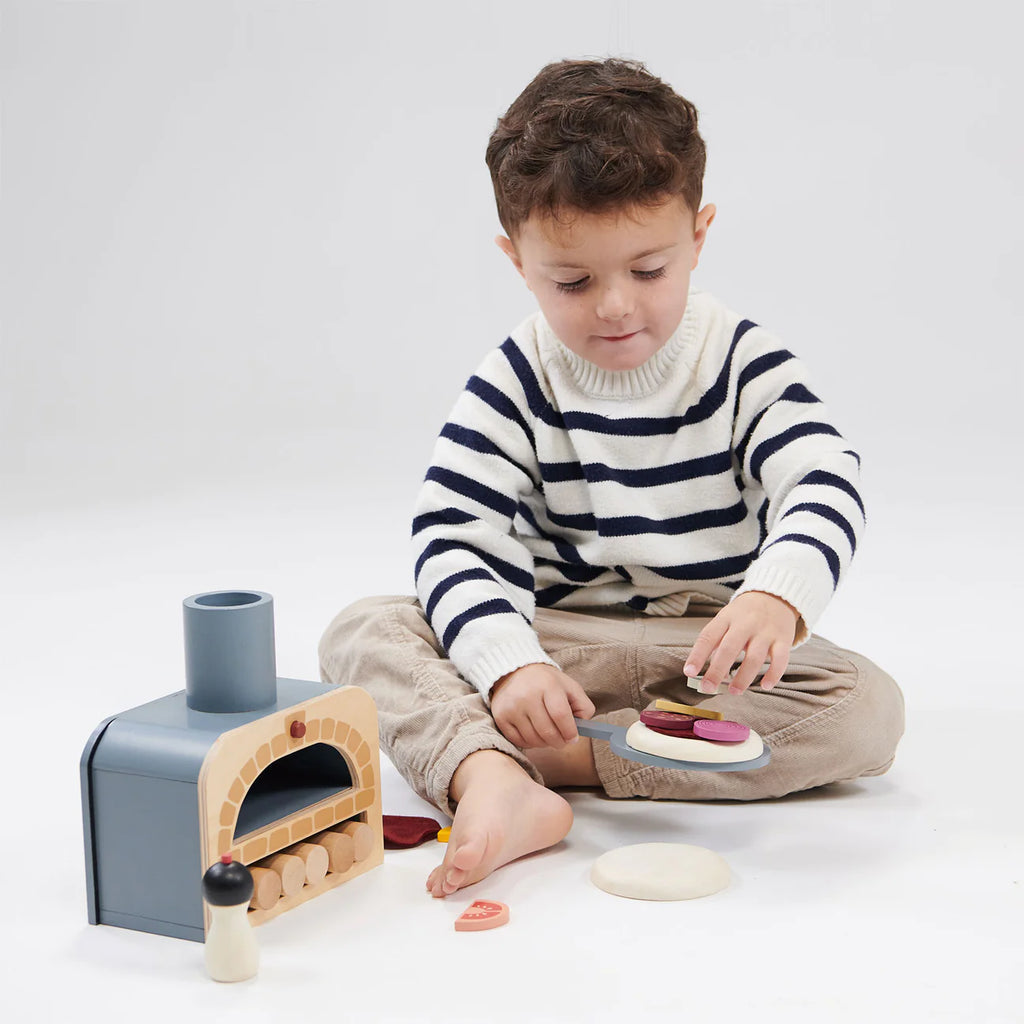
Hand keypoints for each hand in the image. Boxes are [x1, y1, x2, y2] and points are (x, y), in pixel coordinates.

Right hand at [489, 663, 595, 748]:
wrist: (514, 671)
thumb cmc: (546, 682)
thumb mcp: (570, 687)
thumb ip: (583, 706)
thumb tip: (582, 728)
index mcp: (548, 685)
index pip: (561, 715)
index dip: (570, 732)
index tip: (573, 738)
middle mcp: (527, 695)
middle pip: (547, 731)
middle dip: (559, 742)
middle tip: (562, 741)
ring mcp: (512, 707)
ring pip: (533, 739)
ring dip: (545, 744)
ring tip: (548, 736)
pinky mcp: (500, 716)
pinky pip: (518, 741)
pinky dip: (529, 743)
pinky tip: (534, 734)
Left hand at [683, 591, 798, 694]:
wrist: (775, 595)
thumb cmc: (744, 614)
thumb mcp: (726, 620)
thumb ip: (716, 643)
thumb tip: (708, 673)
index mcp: (726, 618)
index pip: (708, 636)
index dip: (697, 655)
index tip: (689, 672)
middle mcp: (745, 623)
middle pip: (729, 648)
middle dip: (716, 671)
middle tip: (707, 688)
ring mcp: (765, 631)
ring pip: (754, 657)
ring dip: (743, 677)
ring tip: (734, 691)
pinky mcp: (783, 639)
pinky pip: (780, 659)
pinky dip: (773, 674)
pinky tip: (765, 686)